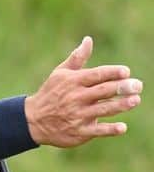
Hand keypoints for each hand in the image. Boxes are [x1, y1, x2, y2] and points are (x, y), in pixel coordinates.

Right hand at [25, 37, 141, 146]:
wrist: (33, 120)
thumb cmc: (51, 93)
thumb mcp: (60, 73)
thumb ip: (77, 58)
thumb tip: (88, 40)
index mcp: (73, 81)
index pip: (95, 75)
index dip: (111, 73)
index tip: (126, 71)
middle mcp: (76, 97)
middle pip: (102, 91)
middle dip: (122, 87)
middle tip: (138, 85)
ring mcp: (78, 115)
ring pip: (103, 109)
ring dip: (120, 105)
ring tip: (135, 100)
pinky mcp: (79, 131)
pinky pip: (97, 130)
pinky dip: (110, 129)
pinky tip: (123, 127)